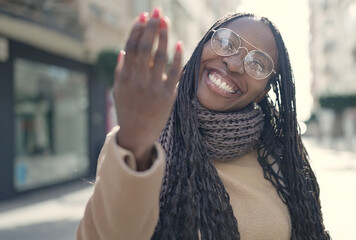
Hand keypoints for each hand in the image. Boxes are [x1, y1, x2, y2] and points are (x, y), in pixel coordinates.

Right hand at [113, 8, 182, 169]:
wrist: (138, 134)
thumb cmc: (127, 110)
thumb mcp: (118, 91)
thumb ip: (120, 71)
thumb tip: (124, 51)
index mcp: (124, 76)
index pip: (131, 46)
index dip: (137, 29)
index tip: (143, 16)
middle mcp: (138, 80)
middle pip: (145, 46)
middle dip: (151, 26)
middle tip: (157, 11)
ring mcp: (153, 87)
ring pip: (160, 55)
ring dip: (163, 35)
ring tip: (166, 21)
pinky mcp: (168, 95)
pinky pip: (174, 71)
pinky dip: (177, 56)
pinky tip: (178, 43)